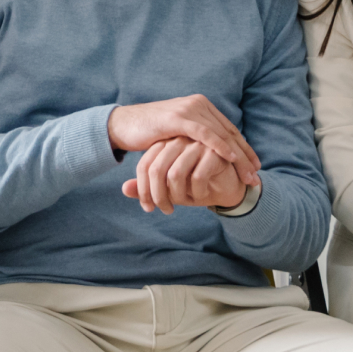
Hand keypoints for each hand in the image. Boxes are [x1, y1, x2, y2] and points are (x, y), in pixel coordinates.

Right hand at [106, 96, 262, 186]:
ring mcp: (189, 109)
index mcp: (201, 106)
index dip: (244, 149)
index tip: (255, 167)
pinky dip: (219, 146)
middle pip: (229, 132)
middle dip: (245, 156)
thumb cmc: (150, 133)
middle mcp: (198, 104)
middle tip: (256, 176)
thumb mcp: (179, 135)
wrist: (124, 125)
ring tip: (248, 174)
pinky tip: (231, 158)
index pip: (228, 130)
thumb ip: (195, 139)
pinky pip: (204, 133)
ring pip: (221, 134)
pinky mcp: (178, 118)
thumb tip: (211, 152)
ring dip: (238, 156)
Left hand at [119, 137, 246, 213]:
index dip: (143, 190)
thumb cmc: (196, 186)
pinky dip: (196, 193)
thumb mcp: (168, 189)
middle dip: (159, 196)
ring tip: (185, 204)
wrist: (229, 186)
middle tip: (165, 211)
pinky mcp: (216, 152)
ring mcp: (197, 143)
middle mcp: (179, 140)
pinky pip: (197, 177)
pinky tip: (201, 197)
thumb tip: (123, 189)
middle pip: (156, 170)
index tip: (149, 208)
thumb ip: (146, 187)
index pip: (145, 166)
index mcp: (165, 144)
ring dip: (178, 196)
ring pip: (175, 174)